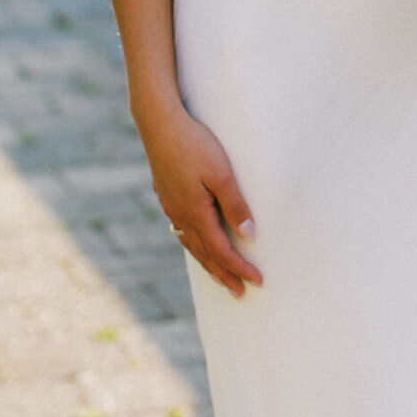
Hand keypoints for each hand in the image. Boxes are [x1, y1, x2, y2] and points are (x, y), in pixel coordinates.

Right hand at [138, 98, 262, 295]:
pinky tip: (197, 240)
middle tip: (239, 293)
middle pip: (204, 254)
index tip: (257, 281)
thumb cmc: (194, 144)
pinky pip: (182, 229)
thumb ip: (234, 205)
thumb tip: (249, 236)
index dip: (239, 267)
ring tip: (220, 275)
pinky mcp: (166, 194)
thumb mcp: (221, 173)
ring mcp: (170, 205)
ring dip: (208, 262)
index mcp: (195, 213)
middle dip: (223, 274)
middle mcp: (180, 215)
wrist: (159, 123)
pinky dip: (194, 243)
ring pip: (191, 243)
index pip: (221, 250)